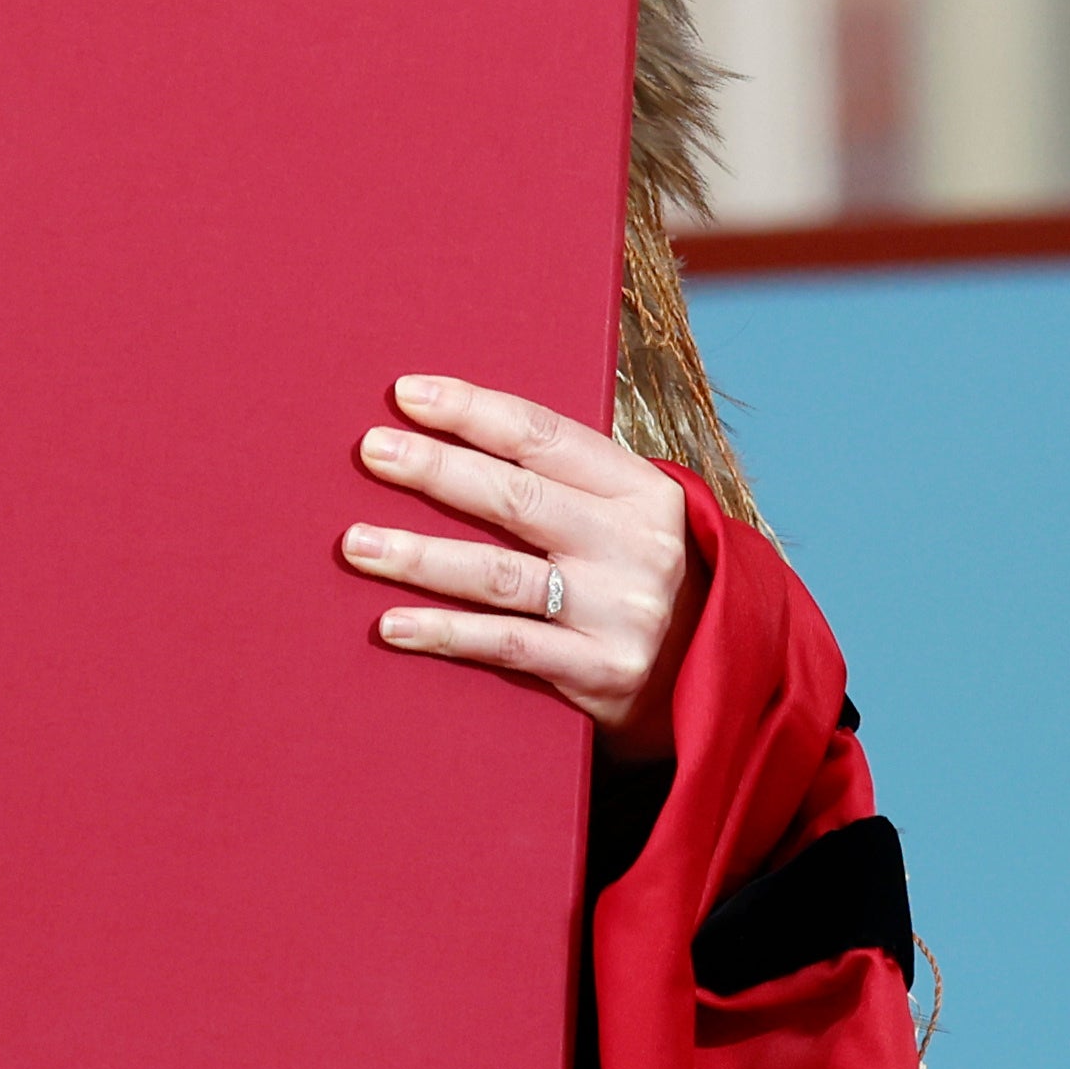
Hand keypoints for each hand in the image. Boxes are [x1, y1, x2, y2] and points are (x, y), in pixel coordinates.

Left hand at [341, 375, 694, 760]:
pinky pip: (507, 645)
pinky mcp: (601, 672)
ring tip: (358, 543)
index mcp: (641, 488)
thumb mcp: (620, 512)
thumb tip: (442, 432)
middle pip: (516, 497)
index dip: (471, 410)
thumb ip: (555, 477)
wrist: (712, 674)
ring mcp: (619, 611)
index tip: (407, 394)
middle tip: (370, 452)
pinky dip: (444, 633)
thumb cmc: (633, 571)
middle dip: (436, 470)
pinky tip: (392, 623)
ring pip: (501, 575)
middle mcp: (635, 546)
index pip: (543, 435)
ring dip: (421, 556)